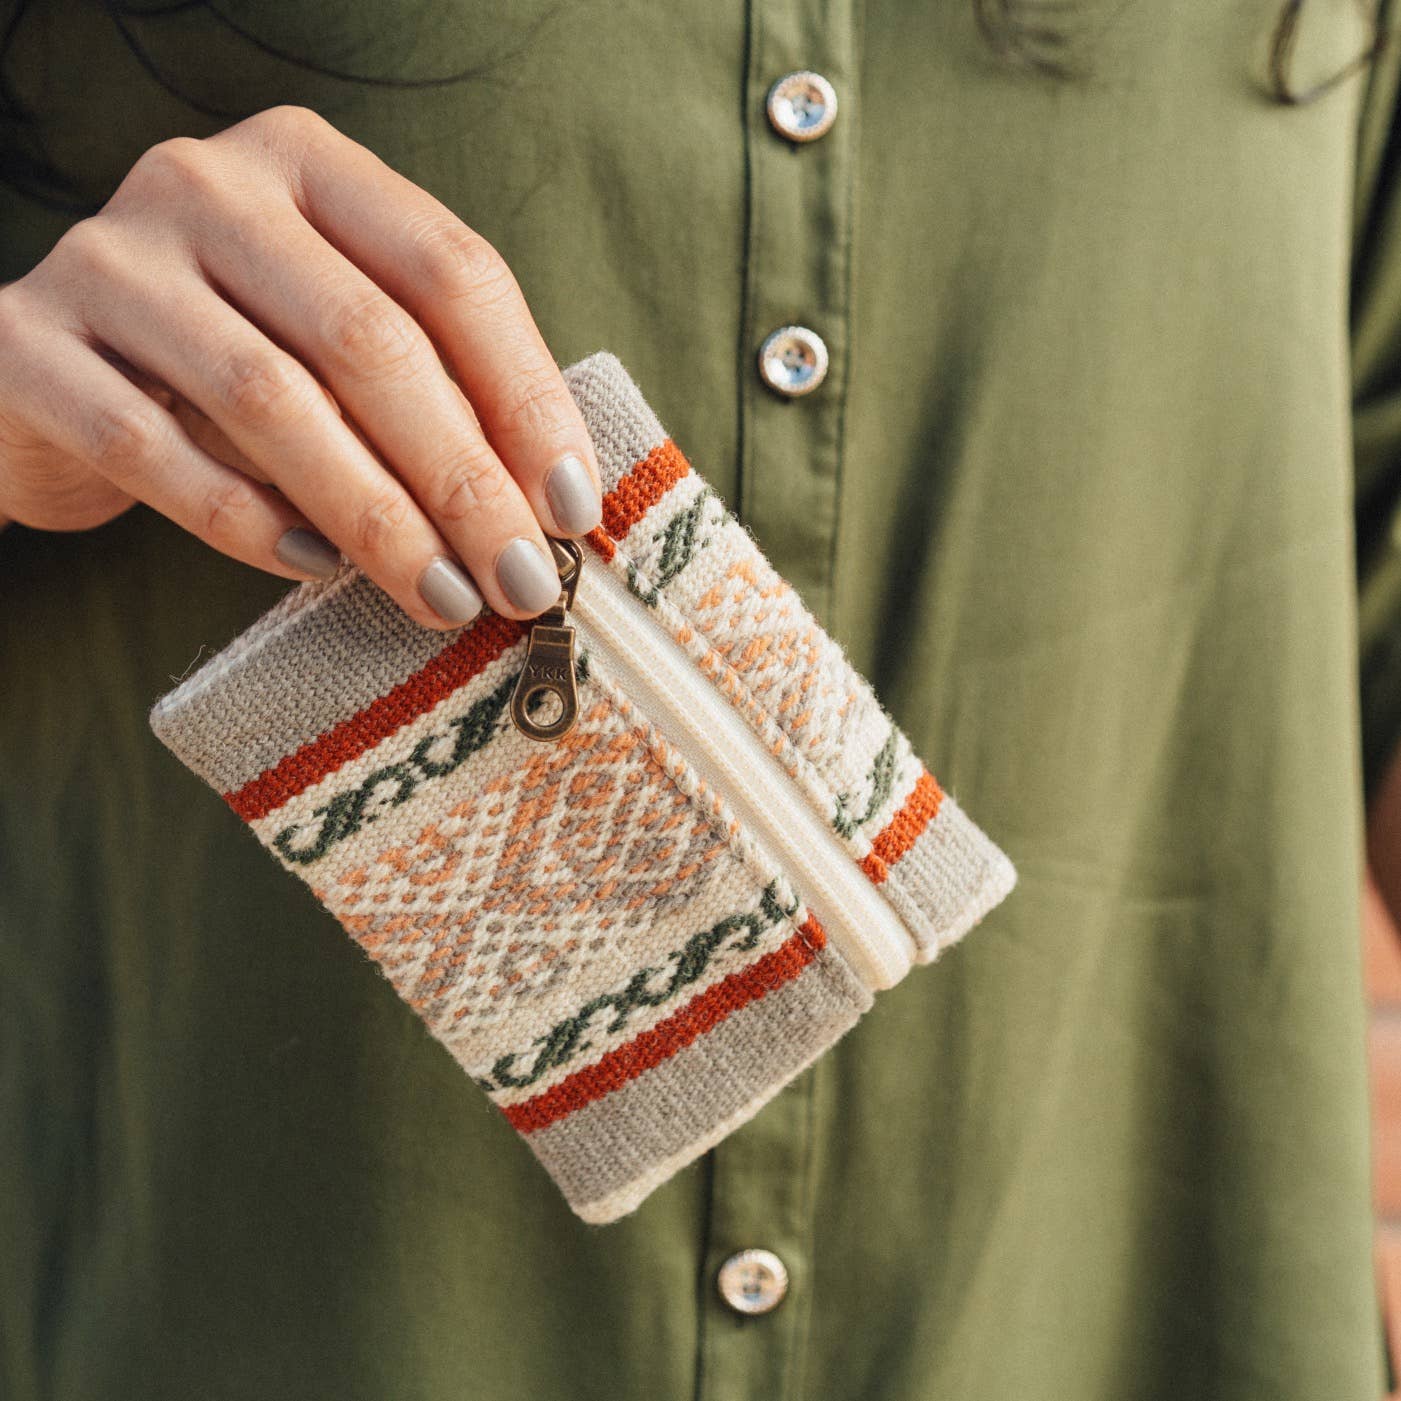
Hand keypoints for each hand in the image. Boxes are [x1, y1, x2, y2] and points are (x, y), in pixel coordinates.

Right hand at [0, 105, 604, 626]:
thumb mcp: (332, 347)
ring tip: (441, 596)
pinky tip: (314, 570)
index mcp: (310, 167)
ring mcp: (110, 258)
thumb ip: (426, 387)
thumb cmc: (224, 369)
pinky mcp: (28, 345)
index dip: (526, 397)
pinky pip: (155, 450)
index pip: (452, 271)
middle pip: (370, 340)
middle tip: (519, 578)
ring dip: (375, 518)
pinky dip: (248, 523)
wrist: (42, 381)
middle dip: (463, 477)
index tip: (572, 507)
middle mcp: (209, 186)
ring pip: (271, 398)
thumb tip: (548, 503)